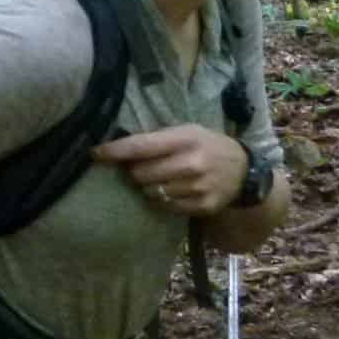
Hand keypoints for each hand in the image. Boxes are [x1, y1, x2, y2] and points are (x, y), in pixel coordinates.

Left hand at [92, 125, 249, 215]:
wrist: (243, 171)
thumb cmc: (206, 145)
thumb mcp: (186, 131)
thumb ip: (157, 138)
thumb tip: (117, 146)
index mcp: (185, 139)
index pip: (141, 146)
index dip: (114, 151)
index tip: (94, 153)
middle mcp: (192, 163)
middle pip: (141, 173)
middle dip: (134, 170)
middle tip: (140, 167)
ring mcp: (198, 188)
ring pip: (150, 191)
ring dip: (147, 186)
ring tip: (159, 178)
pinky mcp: (202, 207)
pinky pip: (165, 206)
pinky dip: (161, 199)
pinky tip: (171, 190)